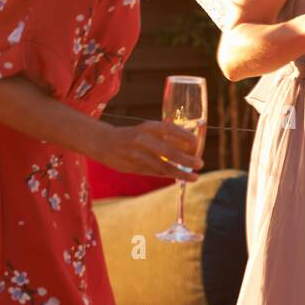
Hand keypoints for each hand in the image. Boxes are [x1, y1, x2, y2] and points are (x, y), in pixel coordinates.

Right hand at [88, 120, 203, 182]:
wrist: (104, 143)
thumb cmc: (132, 135)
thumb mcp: (148, 129)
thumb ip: (166, 134)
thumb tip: (190, 139)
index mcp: (149, 127)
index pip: (170, 129)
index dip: (185, 136)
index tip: (198, 144)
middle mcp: (143, 139)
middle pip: (168, 151)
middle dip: (186, 159)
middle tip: (200, 164)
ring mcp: (138, 155)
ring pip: (162, 166)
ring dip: (180, 172)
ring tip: (195, 177)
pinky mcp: (134, 167)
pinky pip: (155, 172)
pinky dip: (169, 175)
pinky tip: (181, 177)